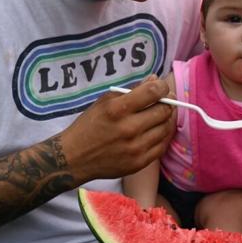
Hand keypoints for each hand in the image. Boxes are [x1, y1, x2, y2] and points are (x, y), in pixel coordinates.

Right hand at [60, 76, 174, 183]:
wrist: (74, 158)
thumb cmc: (89, 125)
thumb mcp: (104, 102)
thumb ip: (131, 90)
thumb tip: (154, 80)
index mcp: (118, 109)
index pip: (153, 92)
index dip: (162, 86)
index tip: (161, 87)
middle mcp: (129, 129)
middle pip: (164, 111)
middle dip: (167, 102)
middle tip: (164, 101)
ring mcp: (135, 148)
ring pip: (165, 129)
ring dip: (166, 119)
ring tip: (159, 115)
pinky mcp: (139, 163)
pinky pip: (162, 146)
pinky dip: (162, 136)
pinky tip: (156, 131)